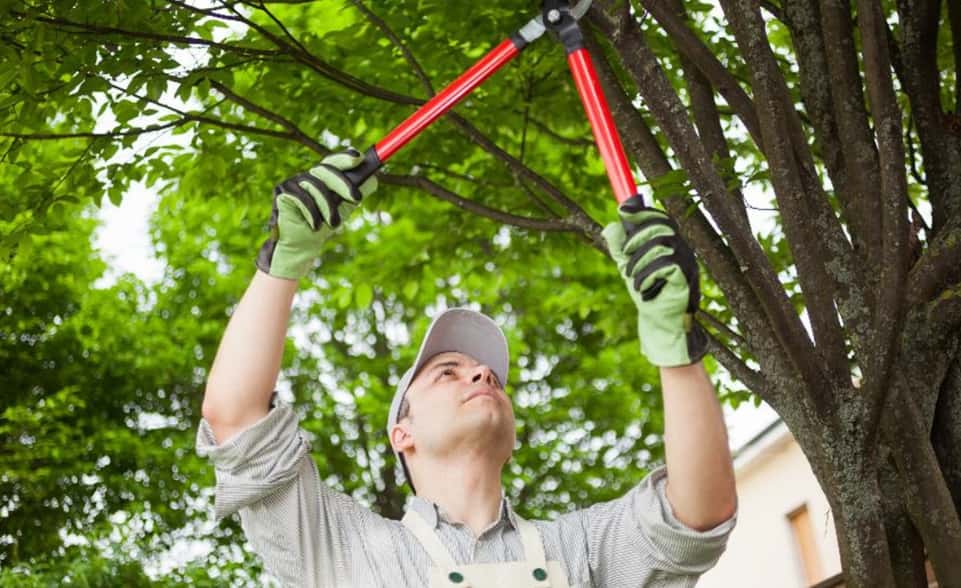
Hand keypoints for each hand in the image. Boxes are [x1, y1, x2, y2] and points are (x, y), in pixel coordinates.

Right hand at [256, 150, 377, 279]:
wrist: (303, 246)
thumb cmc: (323, 224)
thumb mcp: (344, 207)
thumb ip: (357, 192)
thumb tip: (374, 178)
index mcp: (321, 177)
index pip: (333, 161)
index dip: (345, 157)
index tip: (360, 158)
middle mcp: (306, 175)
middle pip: (325, 169)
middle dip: (343, 183)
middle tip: (356, 197)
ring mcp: (292, 182)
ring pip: (315, 185)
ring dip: (327, 207)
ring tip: (332, 224)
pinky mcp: (282, 192)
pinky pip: (300, 197)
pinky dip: (311, 213)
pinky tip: (314, 225)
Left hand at [601, 196, 706, 366]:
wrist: (659, 323)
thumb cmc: (647, 294)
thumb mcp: (628, 267)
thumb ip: (620, 247)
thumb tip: (611, 225)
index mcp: (669, 244)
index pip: (660, 219)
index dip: (642, 211)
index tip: (623, 210)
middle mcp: (682, 250)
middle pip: (660, 226)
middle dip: (636, 238)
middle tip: (625, 256)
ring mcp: (687, 262)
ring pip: (659, 244)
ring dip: (638, 262)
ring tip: (634, 280)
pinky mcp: (686, 277)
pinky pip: (664, 265)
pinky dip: (647, 276)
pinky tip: (643, 289)